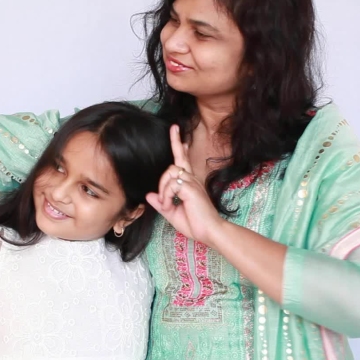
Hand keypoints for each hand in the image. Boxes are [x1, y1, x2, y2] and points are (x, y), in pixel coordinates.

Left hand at [146, 125, 224, 244]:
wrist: (210, 232)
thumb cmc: (195, 224)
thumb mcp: (172, 213)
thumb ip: (161, 203)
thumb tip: (149, 195)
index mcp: (189, 184)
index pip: (183, 161)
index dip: (180, 147)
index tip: (178, 133)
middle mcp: (191, 180)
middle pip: (179, 158)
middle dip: (175, 142)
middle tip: (174, 127)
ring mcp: (192, 182)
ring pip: (169, 172)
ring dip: (163, 188)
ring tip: (166, 203)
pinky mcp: (190, 188)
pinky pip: (170, 185)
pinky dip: (166, 196)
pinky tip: (170, 205)